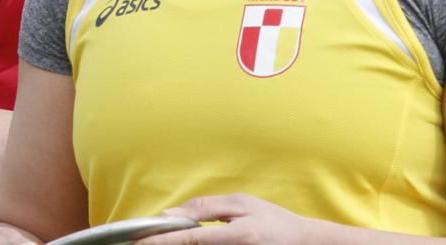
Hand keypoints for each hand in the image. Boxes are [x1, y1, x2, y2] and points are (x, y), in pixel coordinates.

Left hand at [139, 194, 323, 244]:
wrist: (305, 243)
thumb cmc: (274, 221)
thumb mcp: (243, 204)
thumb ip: (207, 208)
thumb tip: (174, 213)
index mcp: (238, 235)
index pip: (191, 239)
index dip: (163, 241)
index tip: (140, 242)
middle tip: (144, 243)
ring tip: (162, 241)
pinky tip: (185, 243)